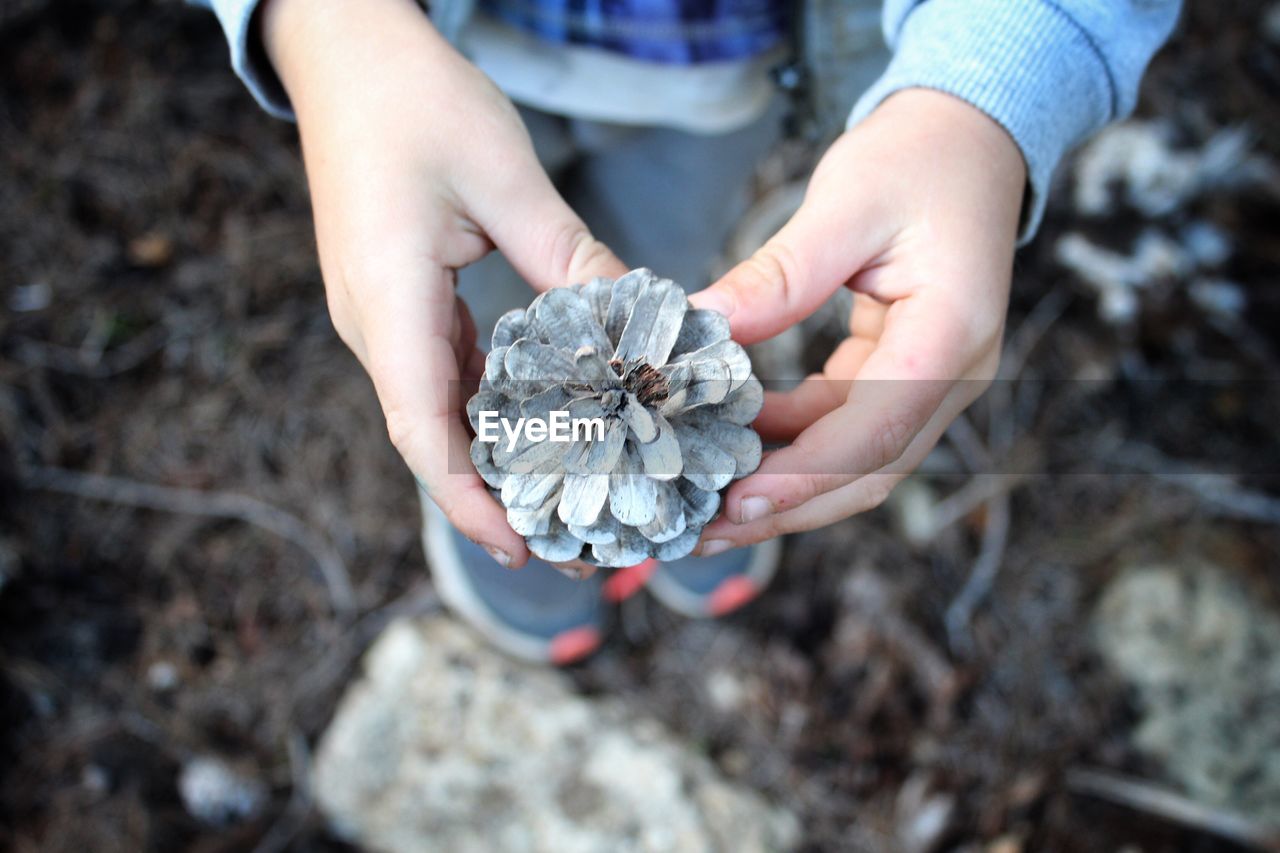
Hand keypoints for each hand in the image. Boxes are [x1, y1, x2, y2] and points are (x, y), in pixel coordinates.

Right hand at [263, 0, 625, 566]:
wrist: (344, 54)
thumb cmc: (413, 102)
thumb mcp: (505, 177)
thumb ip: (569, 257)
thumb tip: (635, 324)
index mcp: (388, 303)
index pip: (423, 433)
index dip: (470, 502)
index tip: (523, 548)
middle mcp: (375, 325)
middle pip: (433, 440)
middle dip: (495, 499)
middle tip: (572, 540)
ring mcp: (383, 315)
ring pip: (440, 411)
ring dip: (497, 457)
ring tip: (567, 494)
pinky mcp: (401, 299)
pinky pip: (446, 371)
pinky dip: (494, 406)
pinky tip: (546, 420)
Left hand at [689, 89, 1025, 553]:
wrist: (969, 138)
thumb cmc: (917, 157)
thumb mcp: (845, 203)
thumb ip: (780, 274)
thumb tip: (703, 325)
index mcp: (951, 334)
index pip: (878, 429)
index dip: (805, 474)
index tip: (735, 499)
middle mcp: (952, 375)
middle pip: (869, 470)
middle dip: (786, 506)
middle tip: (702, 527)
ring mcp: (931, 381)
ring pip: (855, 460)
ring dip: (783, 484)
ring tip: (704, 499)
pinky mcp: (902, 374)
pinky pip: (843, 425)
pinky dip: (788, 442)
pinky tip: (730, 442)